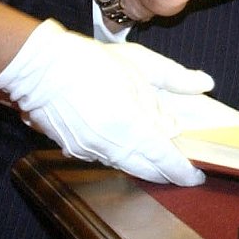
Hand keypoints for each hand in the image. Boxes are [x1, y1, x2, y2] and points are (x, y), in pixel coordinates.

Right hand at [0, 19, 209, 184]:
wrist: (41, 68)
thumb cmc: (92, 62)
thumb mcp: (140, 66)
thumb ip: (173, 83)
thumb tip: (191, 105)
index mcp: (129, 125)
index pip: (164, 158)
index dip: (182, 171)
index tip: (197, 176)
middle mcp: (110, 145)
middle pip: (145, 169)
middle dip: (165, 173)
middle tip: (182, 173)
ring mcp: (89, 150)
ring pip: (124, 164)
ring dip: (143, 164)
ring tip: (158, 159)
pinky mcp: (73, 149)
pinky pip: (105, 157)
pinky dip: (121, 155)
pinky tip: (127, 146)